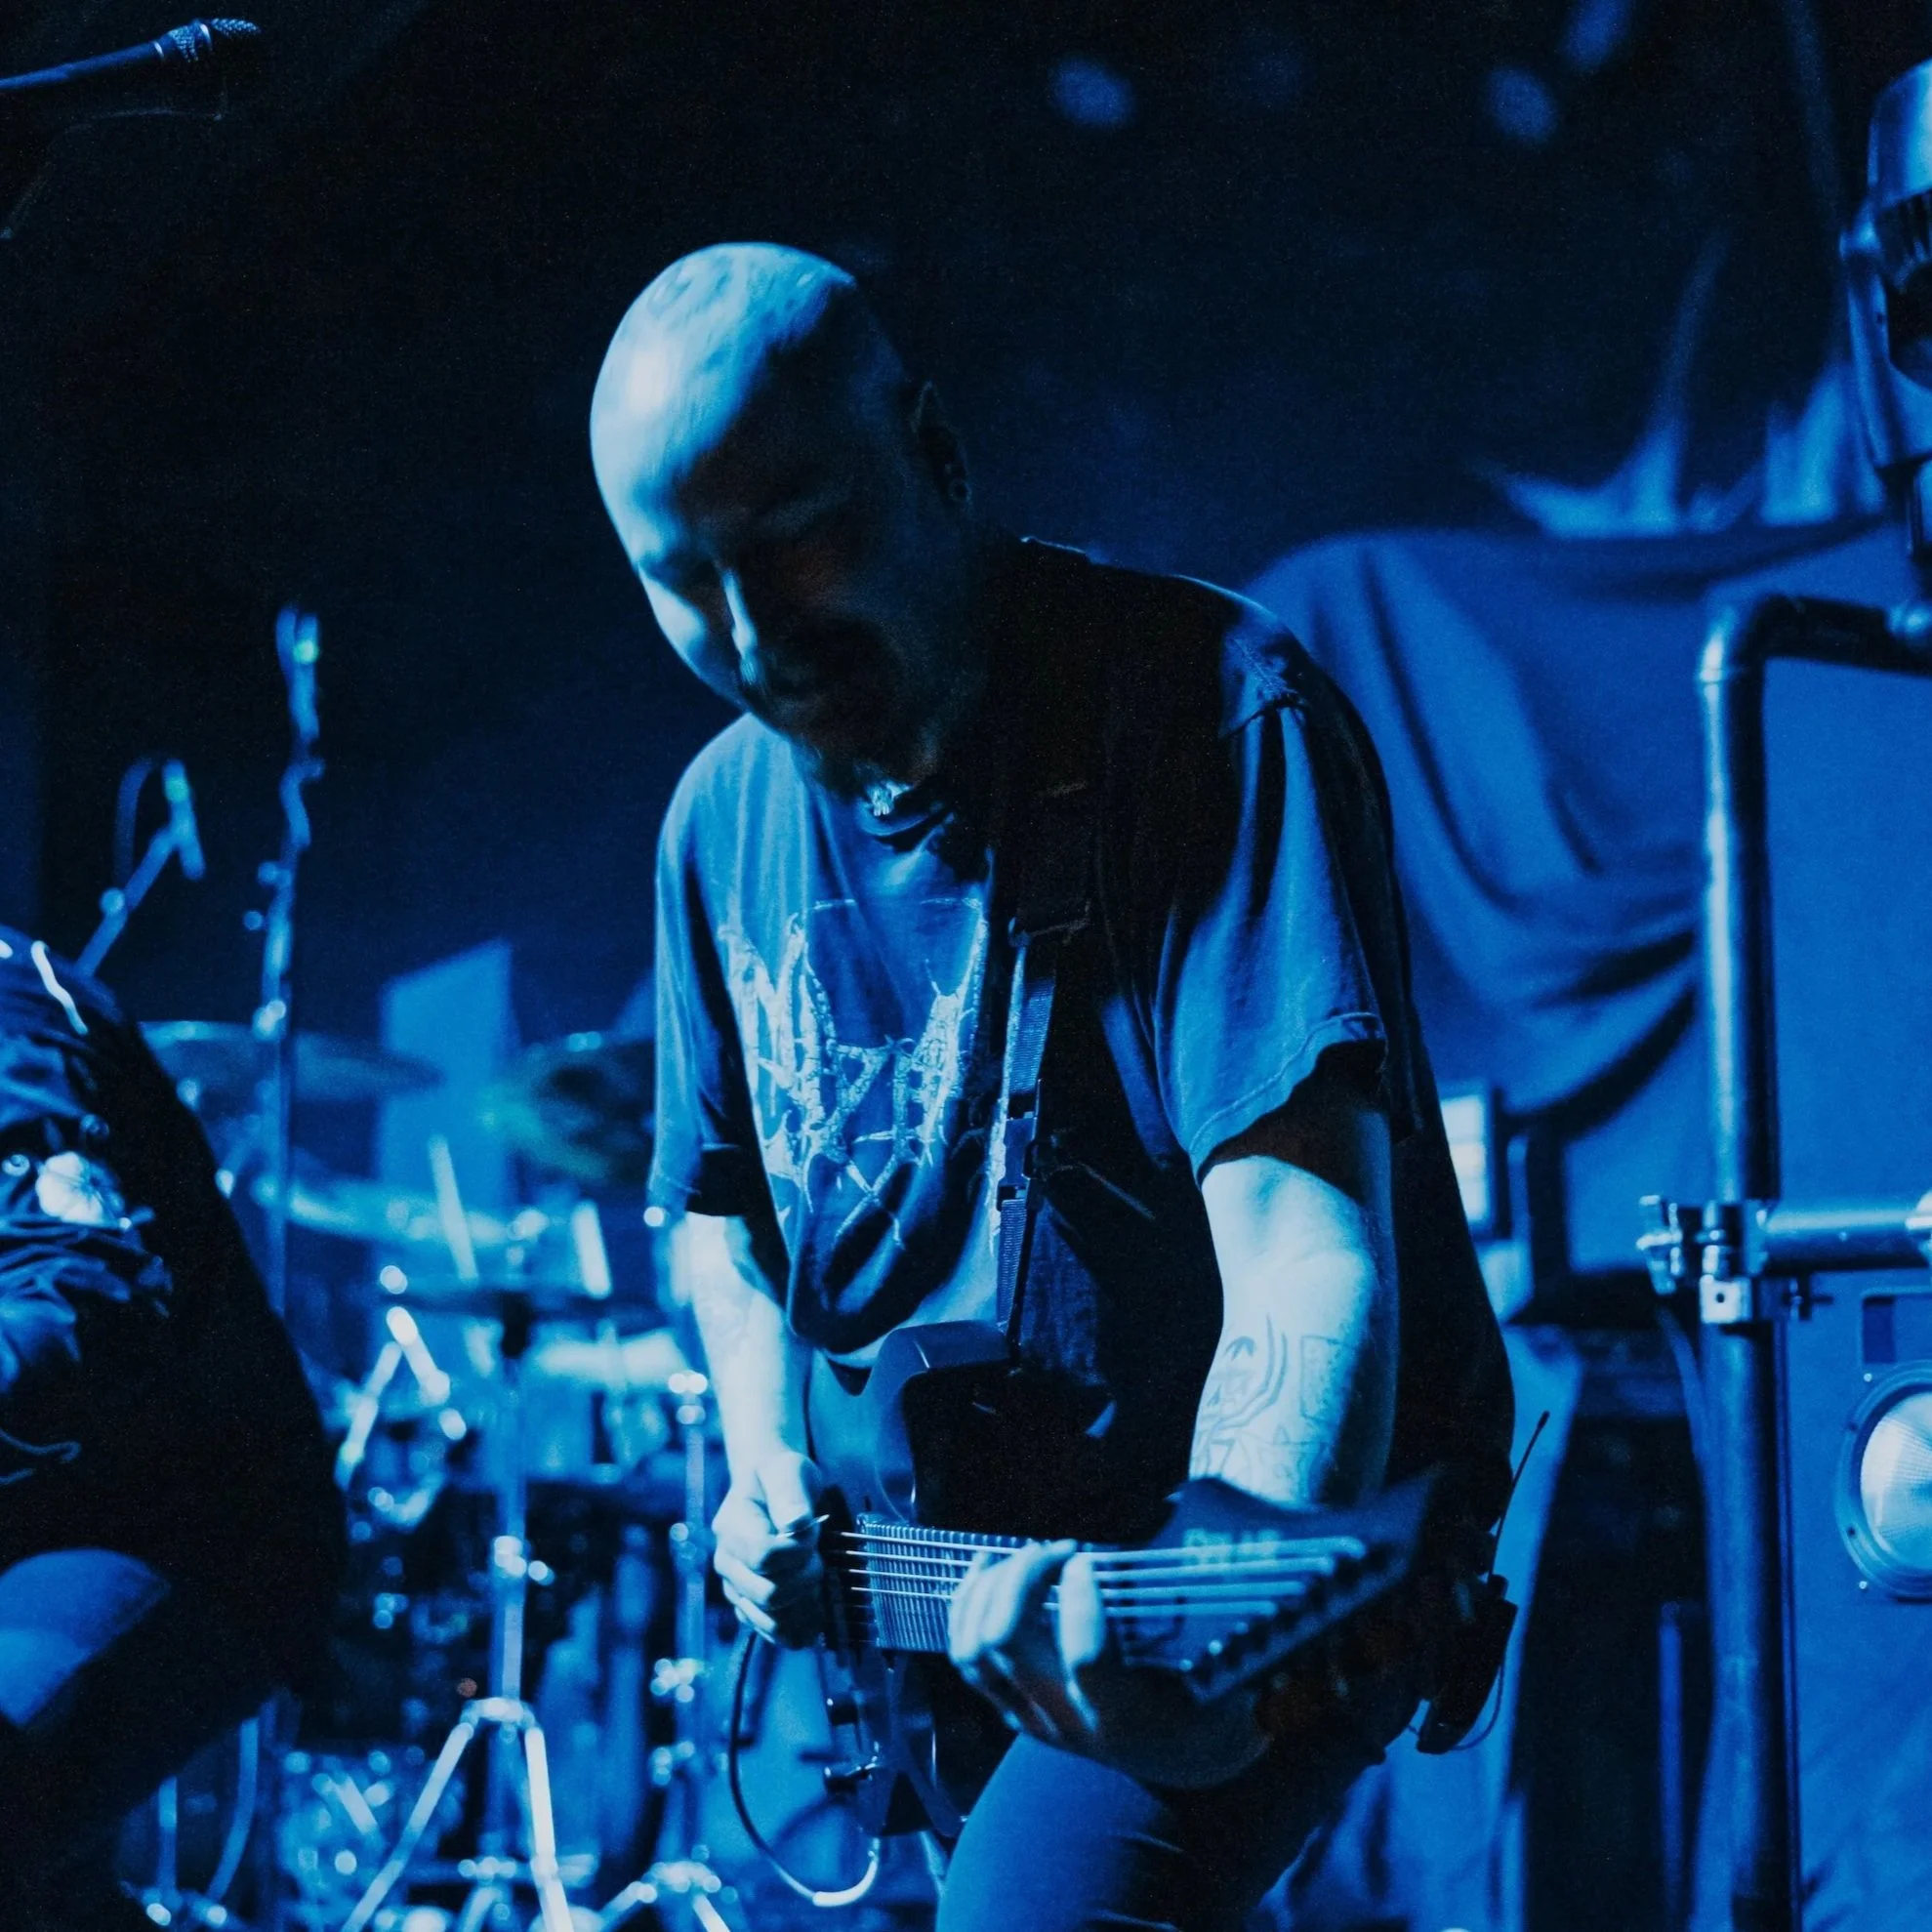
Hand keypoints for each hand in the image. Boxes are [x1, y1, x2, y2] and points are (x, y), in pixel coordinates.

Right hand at [710, 1448, 824, 1646]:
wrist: (770, 1490)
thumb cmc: (781, 1477)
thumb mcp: (789, 1468)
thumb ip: (790, 1491)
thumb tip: (796, 1523)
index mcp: (732, 1525)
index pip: (763, 1556)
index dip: (797, 1550)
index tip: (813, 1532)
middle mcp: (727, 1560)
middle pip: (767, 1593)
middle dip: (804, 1579)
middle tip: (817, 1557)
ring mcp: (735, 1586)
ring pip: (769, 1619)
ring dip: (804, 1608)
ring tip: (819, 1586)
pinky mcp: (747, 1605)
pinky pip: (770, 1631)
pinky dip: (796, 1627)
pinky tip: (814, 1614)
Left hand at [947, 1543, 1271, 1788]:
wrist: (1186, 1757)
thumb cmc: (1214, 1702)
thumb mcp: (1235, 1676)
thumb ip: (1226, 1628)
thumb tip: (1237, 1563)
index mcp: (1126, 1717)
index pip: (1083, 1660)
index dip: (1079, 1602)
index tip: (1090, 1558)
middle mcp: (1070, 1724)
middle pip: (1007, 1642)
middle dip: (1024, 1577)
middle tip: (1061, 1549)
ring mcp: (1034, 1719)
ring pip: (974, 1650)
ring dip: (987, 1589)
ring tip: (1018, 1552)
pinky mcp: (1015, 1710)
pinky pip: (966, 1660)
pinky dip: (965, 1607)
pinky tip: (986, 1566)